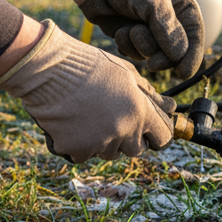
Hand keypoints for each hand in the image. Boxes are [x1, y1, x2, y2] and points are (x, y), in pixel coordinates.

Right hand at [0, 21, 175, 162]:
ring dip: (107, 140)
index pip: (163, 137)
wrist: (50, 70)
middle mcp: (123, 132)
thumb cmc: (91, 66)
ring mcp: (98, 144)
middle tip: (117, 118)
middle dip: (132, 137)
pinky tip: (75, 123)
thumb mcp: (128, 74)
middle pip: (137, 149)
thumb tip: (171, 108)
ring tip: (93, 115)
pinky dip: (82, 144)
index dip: (158, 133)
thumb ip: (151, 95)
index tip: (151, 129)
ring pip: (111, 152)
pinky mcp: (75, 150)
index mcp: (140, 112)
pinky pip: (86, 155)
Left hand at [43, 0, 203, 77]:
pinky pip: (133, 49)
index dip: (193, 53)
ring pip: (153, 50)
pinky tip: (119, 31)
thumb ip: (169, 29)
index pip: (195, 31)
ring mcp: (145, 22)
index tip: (184, 72)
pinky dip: (127, 45)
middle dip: (163, 55)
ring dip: (141, 46)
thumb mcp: (153, 0)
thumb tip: (180, 55)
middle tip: (153, 65)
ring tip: (129, 30)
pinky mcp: (126, 30)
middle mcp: (165, 12)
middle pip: (175, 47)